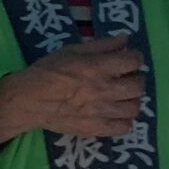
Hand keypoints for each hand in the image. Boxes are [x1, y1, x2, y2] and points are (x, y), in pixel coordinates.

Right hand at [0, 39, 144, 146]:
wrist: (30, 100)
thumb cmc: (48, 71)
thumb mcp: (71, 50)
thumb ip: (100, 44)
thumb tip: (125, 39)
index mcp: (97, 68)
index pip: (133, 61)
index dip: (135, 57)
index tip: (128, 58)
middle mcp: (104, 90)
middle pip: (138, 85)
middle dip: (136, 78)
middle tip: (125, 77)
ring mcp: (102, 112)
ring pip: (135, 107)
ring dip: (131, 99)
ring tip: (121, 96)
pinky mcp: (98, 129)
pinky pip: (125, 127)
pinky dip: (124, 120)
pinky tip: (115, 113)